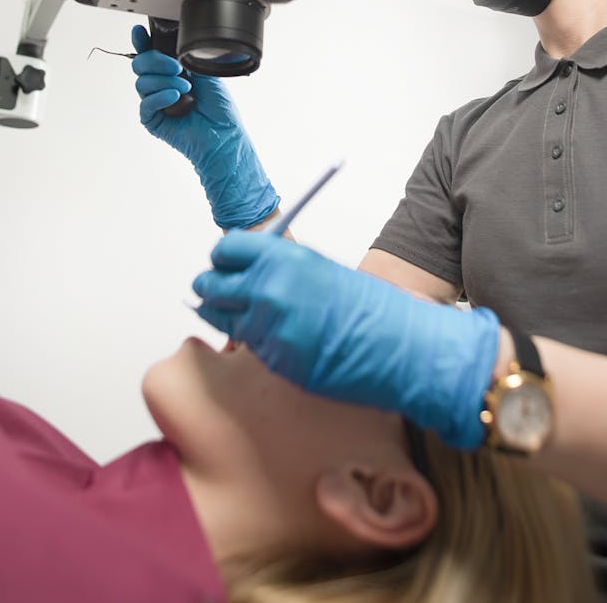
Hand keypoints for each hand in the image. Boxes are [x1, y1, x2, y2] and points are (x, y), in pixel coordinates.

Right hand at [131, 25, 278, 229]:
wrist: (225, 136)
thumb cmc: (220, 110)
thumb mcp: (207, 74)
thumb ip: (188, 58)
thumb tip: (175, 45)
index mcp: (172, 72)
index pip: (150, 54)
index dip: (142, 42)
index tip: (139, 32)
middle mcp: (161, 85)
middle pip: (140, 64)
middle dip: (156, 61)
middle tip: (177, 67)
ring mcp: (156, 103)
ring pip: (142, 82)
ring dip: (164, 81)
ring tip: (186, 88)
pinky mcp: (153, 120)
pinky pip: (146, 104)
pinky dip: (160, 97)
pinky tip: (176, 97)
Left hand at [193, 232, 499, 447]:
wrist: (396, 345)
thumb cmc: (366, 306)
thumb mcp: (319, 269)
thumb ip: (279, 266)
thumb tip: (244, 268)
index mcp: (284, 257)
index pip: (226, 248)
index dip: (223, 258)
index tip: (225, 264)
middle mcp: (270, 287)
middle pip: (209, 283)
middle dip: (212, 288)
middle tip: (223, 293)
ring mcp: (269, 326)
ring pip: (220, 318)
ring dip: (229, 316)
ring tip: (254, 316)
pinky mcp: (273, 359)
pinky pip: (247, 346)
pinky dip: (255, 342)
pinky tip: (279, 338)